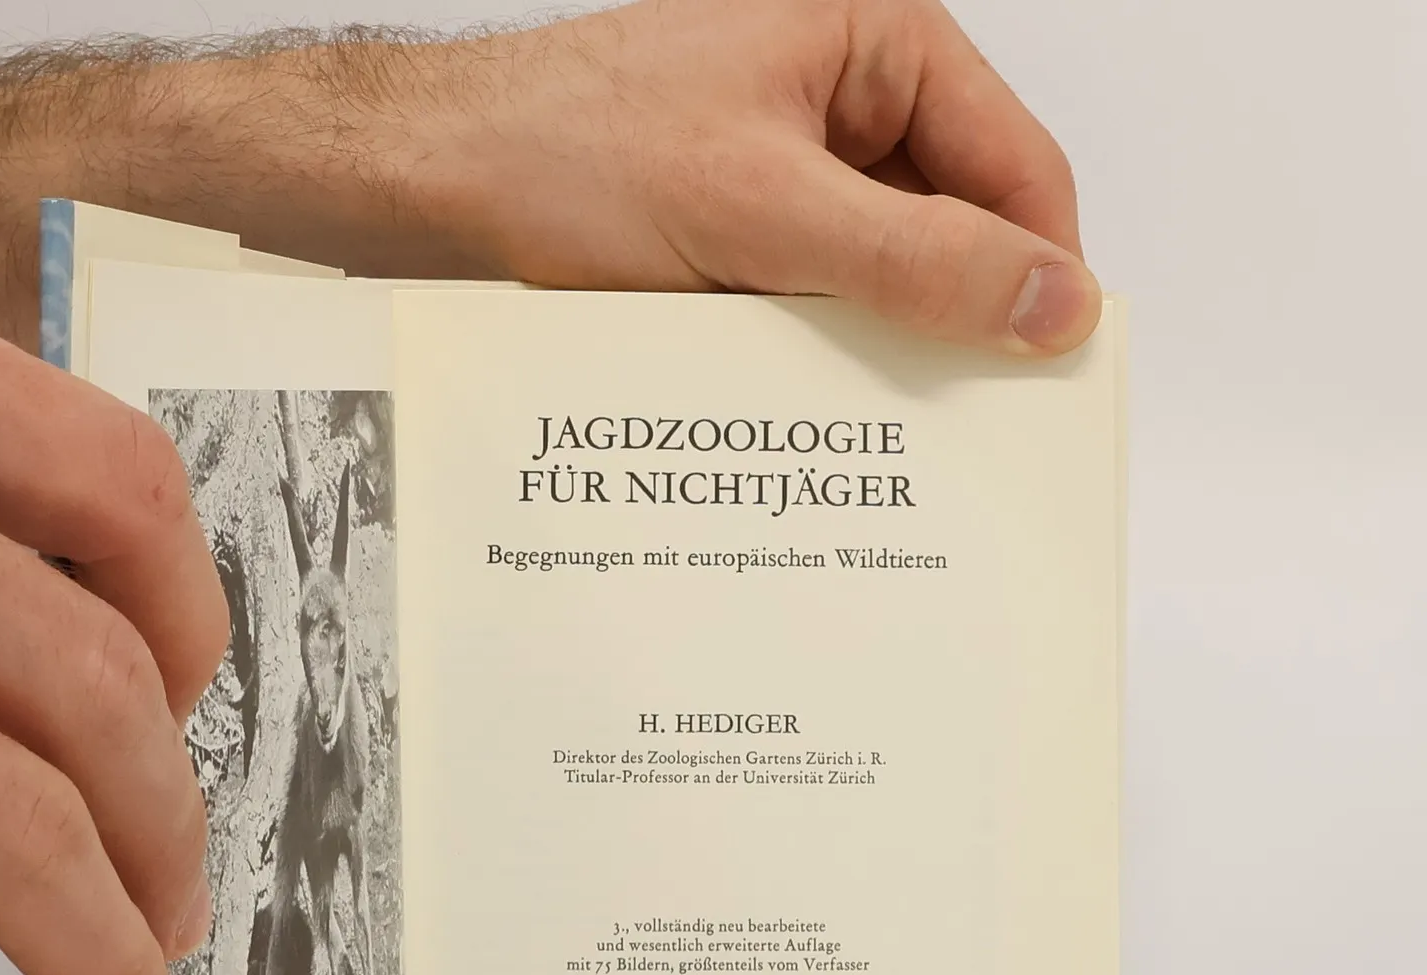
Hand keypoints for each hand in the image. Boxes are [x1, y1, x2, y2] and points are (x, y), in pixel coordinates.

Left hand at [181, 0, 1097, 355]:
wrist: (431, 184)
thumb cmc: (566, 154)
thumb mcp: (761, 212)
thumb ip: (914, 259)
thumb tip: (1049, 302)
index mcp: (878, 42)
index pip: (1016, 166)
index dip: (1038, 273)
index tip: (1044, 378)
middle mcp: (843, 98)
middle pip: (953, 226)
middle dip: (949, 319)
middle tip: (952, 426)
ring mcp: (787, 165)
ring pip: (878, 274)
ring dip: (870, 345)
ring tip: (860, 425)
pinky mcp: (736, 229)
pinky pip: (808, 297)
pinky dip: (807, 351)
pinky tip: (792, 404)